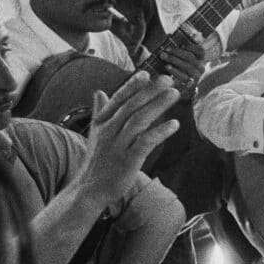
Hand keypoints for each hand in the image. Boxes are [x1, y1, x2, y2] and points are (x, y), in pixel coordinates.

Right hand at [79, 72, 180, 205]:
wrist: (89, 189)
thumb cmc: (97, 160)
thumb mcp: (96, 133)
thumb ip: (100, 111)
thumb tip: (99, 92)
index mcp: (102, 123)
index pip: (118, 99)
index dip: (132, 86)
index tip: (146, 73)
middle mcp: (109, 131)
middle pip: (131, 106)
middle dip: (149, 91)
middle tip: (167, 79)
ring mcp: (118, 146)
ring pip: (139, 120)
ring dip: (157, 105)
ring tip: (174, 93)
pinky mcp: (128, 160)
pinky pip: (145, 142)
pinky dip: (160, 132)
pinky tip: (175, 124)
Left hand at [164, 27, 211, 92]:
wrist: (184, 87)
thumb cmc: (181, 67)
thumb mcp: (182, 56)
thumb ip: (179, 46)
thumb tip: (174, 35)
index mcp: (201, 59)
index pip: (200, 50)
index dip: (191, 46)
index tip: (180, 44)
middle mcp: (201, 67)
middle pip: (190, 57)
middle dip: (177, 52)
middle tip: (166, 49)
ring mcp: (197, 76)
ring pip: (188, 67)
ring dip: (174, 60)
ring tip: (163, 56)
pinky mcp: (191, 85)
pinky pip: (184, 77)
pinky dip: (175, 71)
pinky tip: (167, 66)